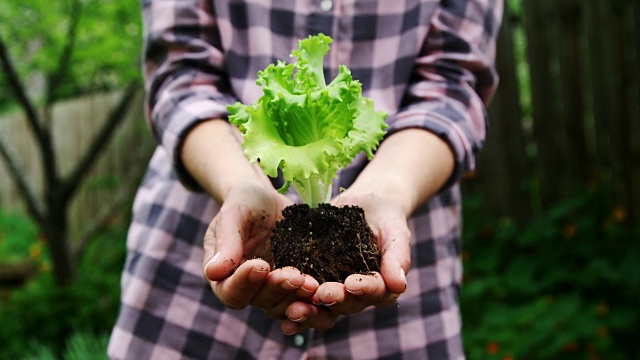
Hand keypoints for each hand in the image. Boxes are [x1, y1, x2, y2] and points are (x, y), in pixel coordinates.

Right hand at [202, 183, 338, 329]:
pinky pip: (306, 297)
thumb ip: (226, 242)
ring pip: (285, 305)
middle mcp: (250, 289)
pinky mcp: (298, 283)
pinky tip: (325, 287)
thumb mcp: (234, 215)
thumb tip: (213, 271)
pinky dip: (315, 297)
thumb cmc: (244, 204)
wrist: (269, 200)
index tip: (260, 265)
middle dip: (278, 289)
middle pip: (261, 302)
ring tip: (312, 283)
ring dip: (298, 297)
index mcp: (225, 277)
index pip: (231, 292)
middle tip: (295, 276)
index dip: (245, 283)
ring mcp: (275, 288)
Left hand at [280, 191, 410, 333]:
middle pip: (347, 305)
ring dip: (308, 311)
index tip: (352, 284)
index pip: (375, 293)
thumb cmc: (386, 218)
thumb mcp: (395, 231)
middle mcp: (356, 295)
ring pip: (322, 308)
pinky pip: (301, 295)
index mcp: (381, 286)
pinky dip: (289, 303)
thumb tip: (399, 285)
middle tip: (321, 294)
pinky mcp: (312, 280)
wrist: (365, 205)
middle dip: (334, 300)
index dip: (364, 290)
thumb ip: (398, 257)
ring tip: (293, 309)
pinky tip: (278, 310)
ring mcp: (333, 290)